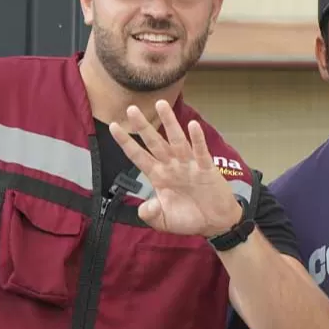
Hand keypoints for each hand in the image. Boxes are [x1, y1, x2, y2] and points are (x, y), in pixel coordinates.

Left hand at [107, 100, 241, 237]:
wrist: (214, 224)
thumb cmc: (189, 218)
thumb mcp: (164, 221)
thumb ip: (151, 215)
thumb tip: (143, 209)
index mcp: (158, 176)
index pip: (138, 156)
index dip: (126, 142)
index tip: (114, 127)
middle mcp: (171, 166)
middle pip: (154, 142)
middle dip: (143, 126)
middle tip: (131, 108)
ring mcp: (189, 165)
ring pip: (176, 140)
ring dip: (170, 123)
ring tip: (161, 104)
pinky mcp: (206, 168)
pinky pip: (200, 152)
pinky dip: (197, 139)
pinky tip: (192, 126)